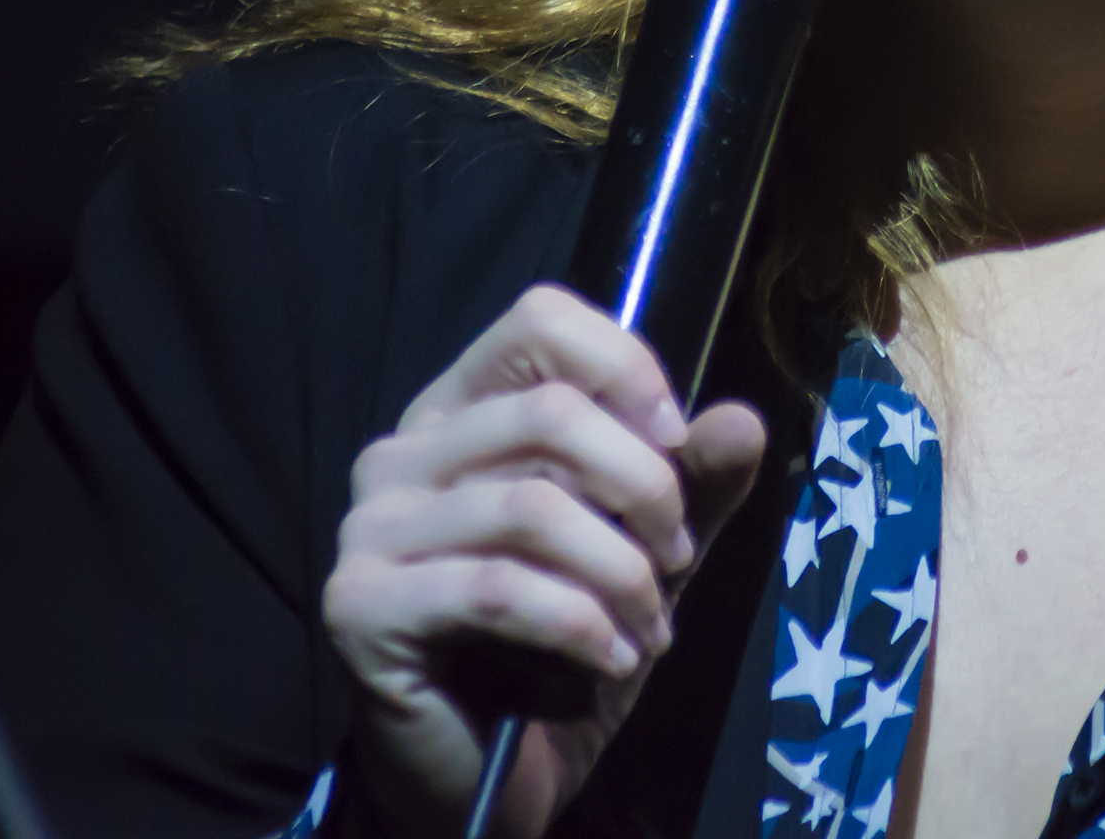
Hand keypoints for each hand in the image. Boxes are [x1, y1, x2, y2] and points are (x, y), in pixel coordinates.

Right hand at [322, 285, 767, 835]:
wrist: (486, 781)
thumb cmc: (555, 651)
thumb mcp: (641, 557)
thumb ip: (689, 488)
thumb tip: (742, 421)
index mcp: (457, 415)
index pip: (538, 322)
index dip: (625, 369)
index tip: (678, 445)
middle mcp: (399, 453)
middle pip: (549, 412)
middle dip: (645, 489)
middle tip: (677, 560)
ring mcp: (370, 528)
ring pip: (532, 507)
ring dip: (622, 575)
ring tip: (652, 630)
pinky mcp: (362, 605)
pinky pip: (499, 588)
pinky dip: (580, 624)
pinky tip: (611, 661)